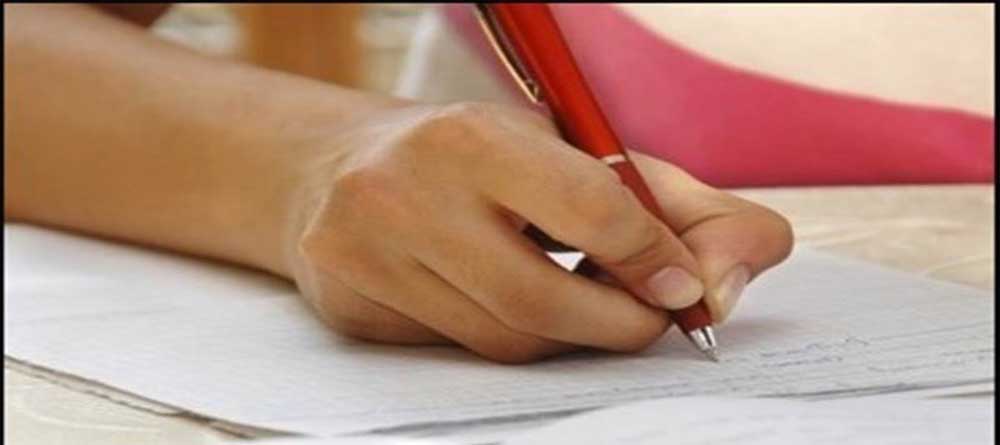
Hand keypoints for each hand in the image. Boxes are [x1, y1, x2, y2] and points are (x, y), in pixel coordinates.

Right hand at [281, 101, 792, 362]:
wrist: (336, 167)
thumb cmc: (478, 157)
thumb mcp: (569, 150)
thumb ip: (672, 204)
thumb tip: (732, 277)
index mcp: (471, 135)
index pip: (591, 210)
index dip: (655, 260)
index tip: (685, 289)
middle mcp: (402, 192)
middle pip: (543, 302)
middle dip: (617, 322)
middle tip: (648, 319)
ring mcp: (363, 256)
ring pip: (502, 339)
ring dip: (562, 332)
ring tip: (573, 297)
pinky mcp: (350, 306)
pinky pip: (457, 352)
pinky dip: (501, 334)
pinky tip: (500, 297)